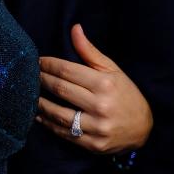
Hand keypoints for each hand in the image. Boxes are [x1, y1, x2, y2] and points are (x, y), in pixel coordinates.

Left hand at [36, 23, 152, 154]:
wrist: (143, 128)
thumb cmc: (126, 94)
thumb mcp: (112, 70)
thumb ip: (90, 51)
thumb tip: (75, 28)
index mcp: (105, 84)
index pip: (68, 71)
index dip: (49, 65)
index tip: (38, 61)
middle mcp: (101, 105)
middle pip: (61, 89)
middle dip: (42, 80)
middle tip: (30, 75)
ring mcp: (96, 127)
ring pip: (58, 114)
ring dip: (41, 104)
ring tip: (31, 95)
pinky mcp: (92, 144)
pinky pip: (64, 133)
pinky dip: (48, 124)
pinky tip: (39, 116)